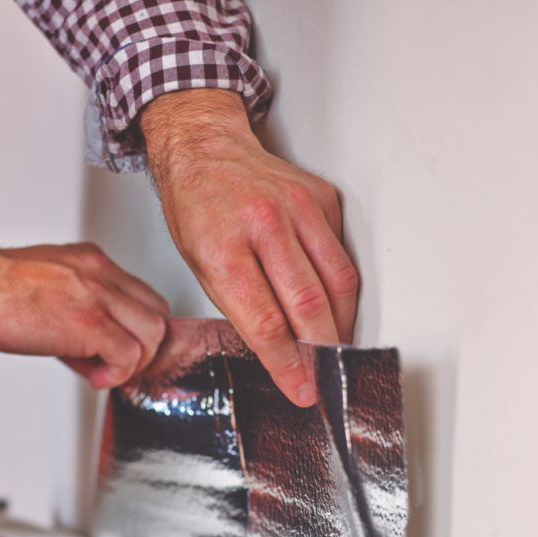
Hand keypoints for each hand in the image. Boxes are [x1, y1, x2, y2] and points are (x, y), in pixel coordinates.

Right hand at [0, 232, 168, 388]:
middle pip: (157, 314)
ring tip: (99, 371)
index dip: (134, 329)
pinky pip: (129, 355)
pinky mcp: (89, 323)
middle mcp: (101, 274)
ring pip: (153, 335)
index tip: (113, 349)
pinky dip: (116, 374)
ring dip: (131, 363)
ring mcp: (99, 297)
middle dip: (141, 347)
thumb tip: (89, 348)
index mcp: (91, 262)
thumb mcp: (45, 285)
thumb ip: (75, 306)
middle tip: (111, 364)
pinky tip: (93, 377)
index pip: (141, 297)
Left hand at [140, 88, 357, 406]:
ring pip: (339, 282)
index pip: (266, 322)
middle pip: (310, 305)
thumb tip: (279, 352)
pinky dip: (341, 286)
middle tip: (324, 379)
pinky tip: (332, 302)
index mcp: (224, 246)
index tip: (301, 390)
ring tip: (334, 348)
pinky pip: (341, 254)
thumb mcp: (199, 265)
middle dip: (322, 352)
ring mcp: (299, 206)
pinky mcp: (323, 198)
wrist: (206, 146)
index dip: (288, 364)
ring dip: (342, 324)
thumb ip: (240, 309)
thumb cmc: (196, 206)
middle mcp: (265, 223)